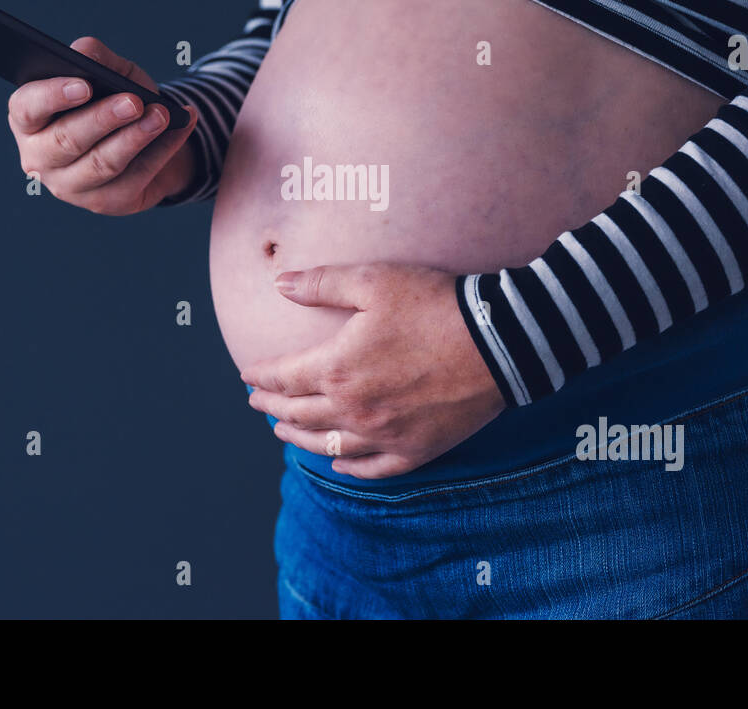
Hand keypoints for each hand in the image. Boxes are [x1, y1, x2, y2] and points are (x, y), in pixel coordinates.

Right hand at [7, 36, 198, 214]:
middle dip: (103, 119)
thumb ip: (93, 57)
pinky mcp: (105, 202)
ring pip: (102, 163)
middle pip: (66, 140)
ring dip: (135, 137)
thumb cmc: (114, 100)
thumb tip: (84, 53)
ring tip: (162, 115)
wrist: (145, 141)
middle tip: (134, 101)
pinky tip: (181, 128)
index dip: (53, 96)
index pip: (27, 109)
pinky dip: (162, 151)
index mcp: (29, 120)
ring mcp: (70, 186)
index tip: (83, 85)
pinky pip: (135, 178)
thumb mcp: (107, 72)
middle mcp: (40, 157)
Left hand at [240, 262, 507, 478]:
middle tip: (258, 404)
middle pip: (299, 415)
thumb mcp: (373, 281)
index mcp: (337, 369)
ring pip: (329, 444)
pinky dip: (349, 465)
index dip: (261, 377)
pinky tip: (339, 460)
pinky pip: (373, 468)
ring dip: (299, 440)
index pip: (284, 379)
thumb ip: (321, 284)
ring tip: (283, 435)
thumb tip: (280, 284)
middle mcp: (354, 409)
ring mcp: (385, 434)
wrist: (499, 341)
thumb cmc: (433, 304)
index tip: (248, 375)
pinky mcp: (416, 449)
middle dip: (272, 409)